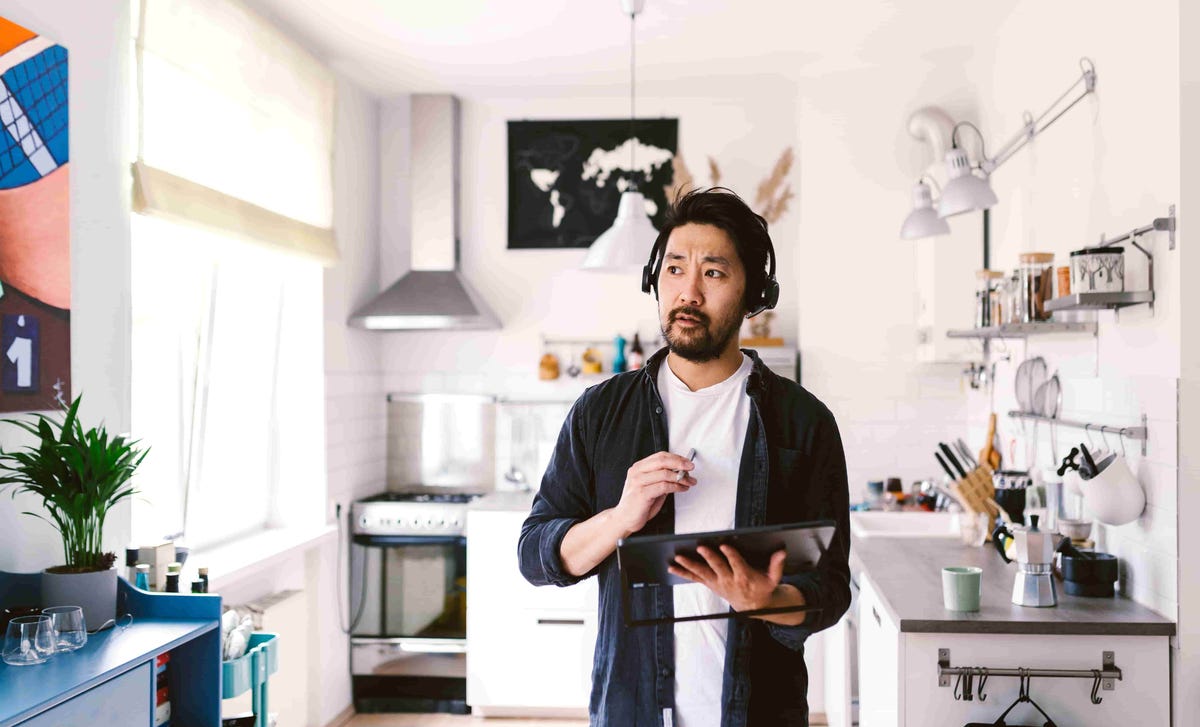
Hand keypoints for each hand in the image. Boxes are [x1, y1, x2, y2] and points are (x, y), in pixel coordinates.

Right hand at [613, 451, 695, 535]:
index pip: (660, 456)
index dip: (676, 458)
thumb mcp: (650, 486)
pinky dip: (676, 487)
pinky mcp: (642, 493)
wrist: (624, 518)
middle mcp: (637, 472)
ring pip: (665, 474)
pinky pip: (664, 486)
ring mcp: (638, 482)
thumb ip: (662, 478)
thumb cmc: (638, 503)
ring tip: (688, 482)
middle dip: (680, 463)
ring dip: (681, 477)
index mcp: (638, 468)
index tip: (687, 462)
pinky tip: (681, 489)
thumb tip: (679, 472)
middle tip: (690, 468)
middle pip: (662, 461)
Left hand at [669, 544, 786, 613]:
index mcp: (744, 576)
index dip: (731, 555)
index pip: (736, 564)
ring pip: (702, 573)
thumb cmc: (763, 588)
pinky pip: (695, 578)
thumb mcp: (774, 578)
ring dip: (690, 566)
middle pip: (717, 567)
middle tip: (701, 548)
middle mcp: (728, 580)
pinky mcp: (711, 584)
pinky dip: (683, 573)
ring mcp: (717, 583)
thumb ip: (777, 565)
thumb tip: (781, 552)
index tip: (724, 546)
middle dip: (709, 558)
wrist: (753, 606)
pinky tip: (672, 567)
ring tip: (679, 558)